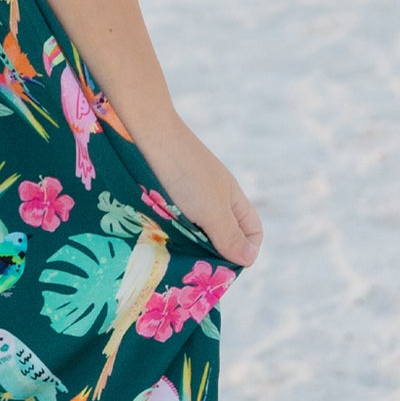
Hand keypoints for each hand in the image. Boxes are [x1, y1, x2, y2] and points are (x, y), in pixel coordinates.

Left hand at [137, 115, 262, 269]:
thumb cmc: (185, 172)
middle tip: (195, 265)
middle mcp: (213, 196)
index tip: (224, 266)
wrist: (147, 134)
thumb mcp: (211, 210)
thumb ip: (229, 235)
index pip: (252, 232)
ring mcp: (188, 195)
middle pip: (223, 233)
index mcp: (233, 198)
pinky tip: (159, 237)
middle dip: (212, 251)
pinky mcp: (165, 194)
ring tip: (174, 253)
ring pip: (196, 229)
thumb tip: (249, 258)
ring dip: (187, 243)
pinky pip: (174, 220)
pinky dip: (170, 230)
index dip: (246, 250)